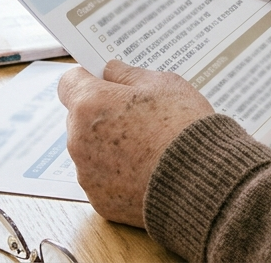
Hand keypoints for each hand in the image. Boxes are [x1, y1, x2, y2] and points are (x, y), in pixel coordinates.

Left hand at [58, 60, 213, 226]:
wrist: (200, 180)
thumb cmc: (183, 126)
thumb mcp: (163, 84)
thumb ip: (128, 74)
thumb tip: (110, 70)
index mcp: (90, 105)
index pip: (69, 82)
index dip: (89, 80)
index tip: (107, 83)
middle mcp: (79, 140)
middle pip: (79, 118)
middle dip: (101, 114)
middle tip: (137, 116)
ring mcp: (87, 174)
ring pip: (90, 150)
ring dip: (109, 145)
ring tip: (148, 147)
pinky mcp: (100, 200)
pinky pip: (103, 179)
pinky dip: (119, 174)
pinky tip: (147, 170)